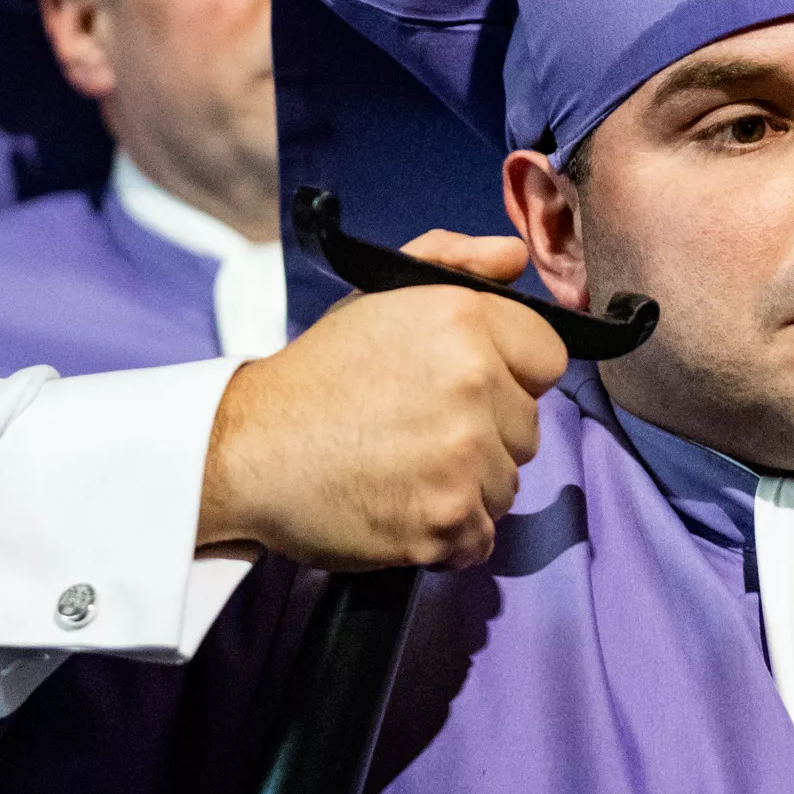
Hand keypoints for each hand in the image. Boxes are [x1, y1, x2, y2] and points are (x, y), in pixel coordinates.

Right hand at [197, 231, 568, 569]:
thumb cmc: (317, 376)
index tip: (465, 388)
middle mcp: (473, 382)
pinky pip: (481, 538)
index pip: (549, 358)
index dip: (510, 376)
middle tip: (418, 430)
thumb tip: (514, 256)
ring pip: (507, 485)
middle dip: (485, 434)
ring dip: (466, 487)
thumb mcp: (378, 297)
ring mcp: (463, 455)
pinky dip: (447, 536)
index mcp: (463, 319)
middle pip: (528, 428)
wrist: (245, 450)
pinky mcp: (447, 519)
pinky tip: (403, 508)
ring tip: (404, 469)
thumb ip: (452, 261)